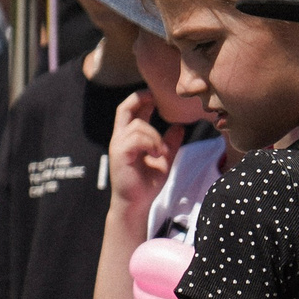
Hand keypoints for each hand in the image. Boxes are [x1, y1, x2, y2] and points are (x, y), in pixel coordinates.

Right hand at [110, 91, 173, 217]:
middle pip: (125, 109)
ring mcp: (118, 146)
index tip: (156, 94)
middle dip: (141, 99)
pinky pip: (137, 138)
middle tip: (157, 98)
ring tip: (163, 151)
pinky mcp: (120, 154)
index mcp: (129, 138)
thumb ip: (170, 143)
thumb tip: (179, 126)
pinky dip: (151, 143)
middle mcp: (120, 139)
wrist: (136, 204)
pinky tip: (157, 154)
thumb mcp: (164, 160)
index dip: (142, 98)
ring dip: (156, 136)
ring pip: (138, 126)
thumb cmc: (147, 184)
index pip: (130, 110)